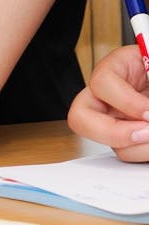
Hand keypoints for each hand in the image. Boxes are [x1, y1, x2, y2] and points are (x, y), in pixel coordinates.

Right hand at [68, 45, 148, 161]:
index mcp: (118, 69)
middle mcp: (110, 98)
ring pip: (113, 146)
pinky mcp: (133, 141)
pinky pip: (132, 155)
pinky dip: (148, 155)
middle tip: (146, 133)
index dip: (126, 101)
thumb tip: (148, 114)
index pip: (103, 82)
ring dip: (143, 148)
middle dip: (114, 132)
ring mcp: (120, 121)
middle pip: (81, 118)